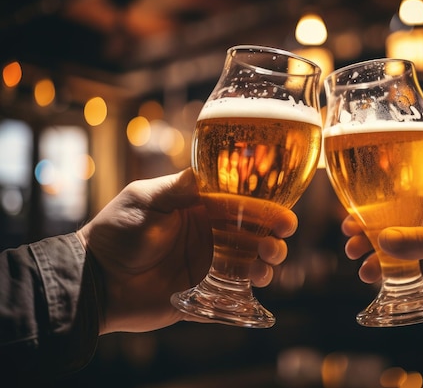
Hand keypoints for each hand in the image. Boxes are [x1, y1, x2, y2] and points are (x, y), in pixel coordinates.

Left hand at [76, 168, 296, 333]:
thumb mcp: (145, 200)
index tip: (285, 217)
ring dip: (263, 263)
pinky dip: (247, 292)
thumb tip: (205, 170)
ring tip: (269, 265)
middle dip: (270, 238)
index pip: (238, 207)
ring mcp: (203, 266)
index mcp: (196, 211)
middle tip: (279, 243)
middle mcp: (205, 236)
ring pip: (245, 264)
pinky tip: (256, 285)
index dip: (264, 211)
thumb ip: (177, 187)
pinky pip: (229, 294)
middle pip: (249, 236)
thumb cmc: (116, 233)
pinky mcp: (198, 294)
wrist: (94, 280)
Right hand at [342, 189, 422, 342]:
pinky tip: (370, 276)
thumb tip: (383, 239)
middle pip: (395, 223)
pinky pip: (401, 271)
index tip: (355, 211)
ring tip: (358, 263)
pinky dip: (384, 273)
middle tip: (350, 240)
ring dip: (373, 254)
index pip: (408, 198)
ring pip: (394, 249)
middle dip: (370, 231)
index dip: (380, 203)